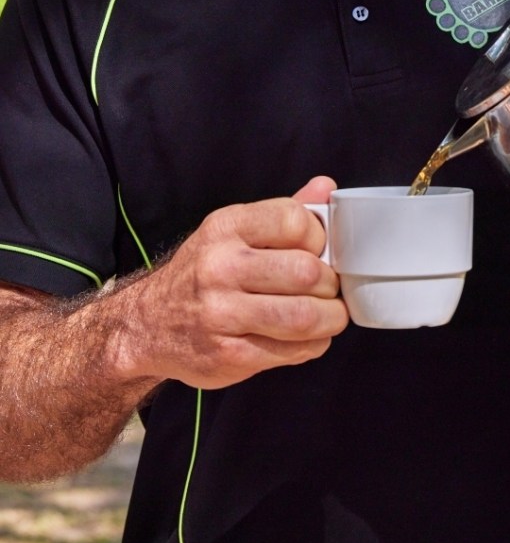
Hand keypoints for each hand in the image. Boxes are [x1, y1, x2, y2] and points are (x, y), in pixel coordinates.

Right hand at [111, 175, 348, 390]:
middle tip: (328, 289)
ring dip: (330, 318)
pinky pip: (290, 350)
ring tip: (329, 315)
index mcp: (226, 227)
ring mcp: (220, 314)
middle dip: (330, 283)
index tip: (319, 251)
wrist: (145, 325)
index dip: (320, 237)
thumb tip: (326, 187)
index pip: (295, 221)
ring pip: (302, 317)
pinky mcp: (226, 355)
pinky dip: (313, 345)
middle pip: (306, 272)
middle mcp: (220, 267)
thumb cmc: (206, 272)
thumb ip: (283, 211)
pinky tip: (307, 338)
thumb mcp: (234, 230)